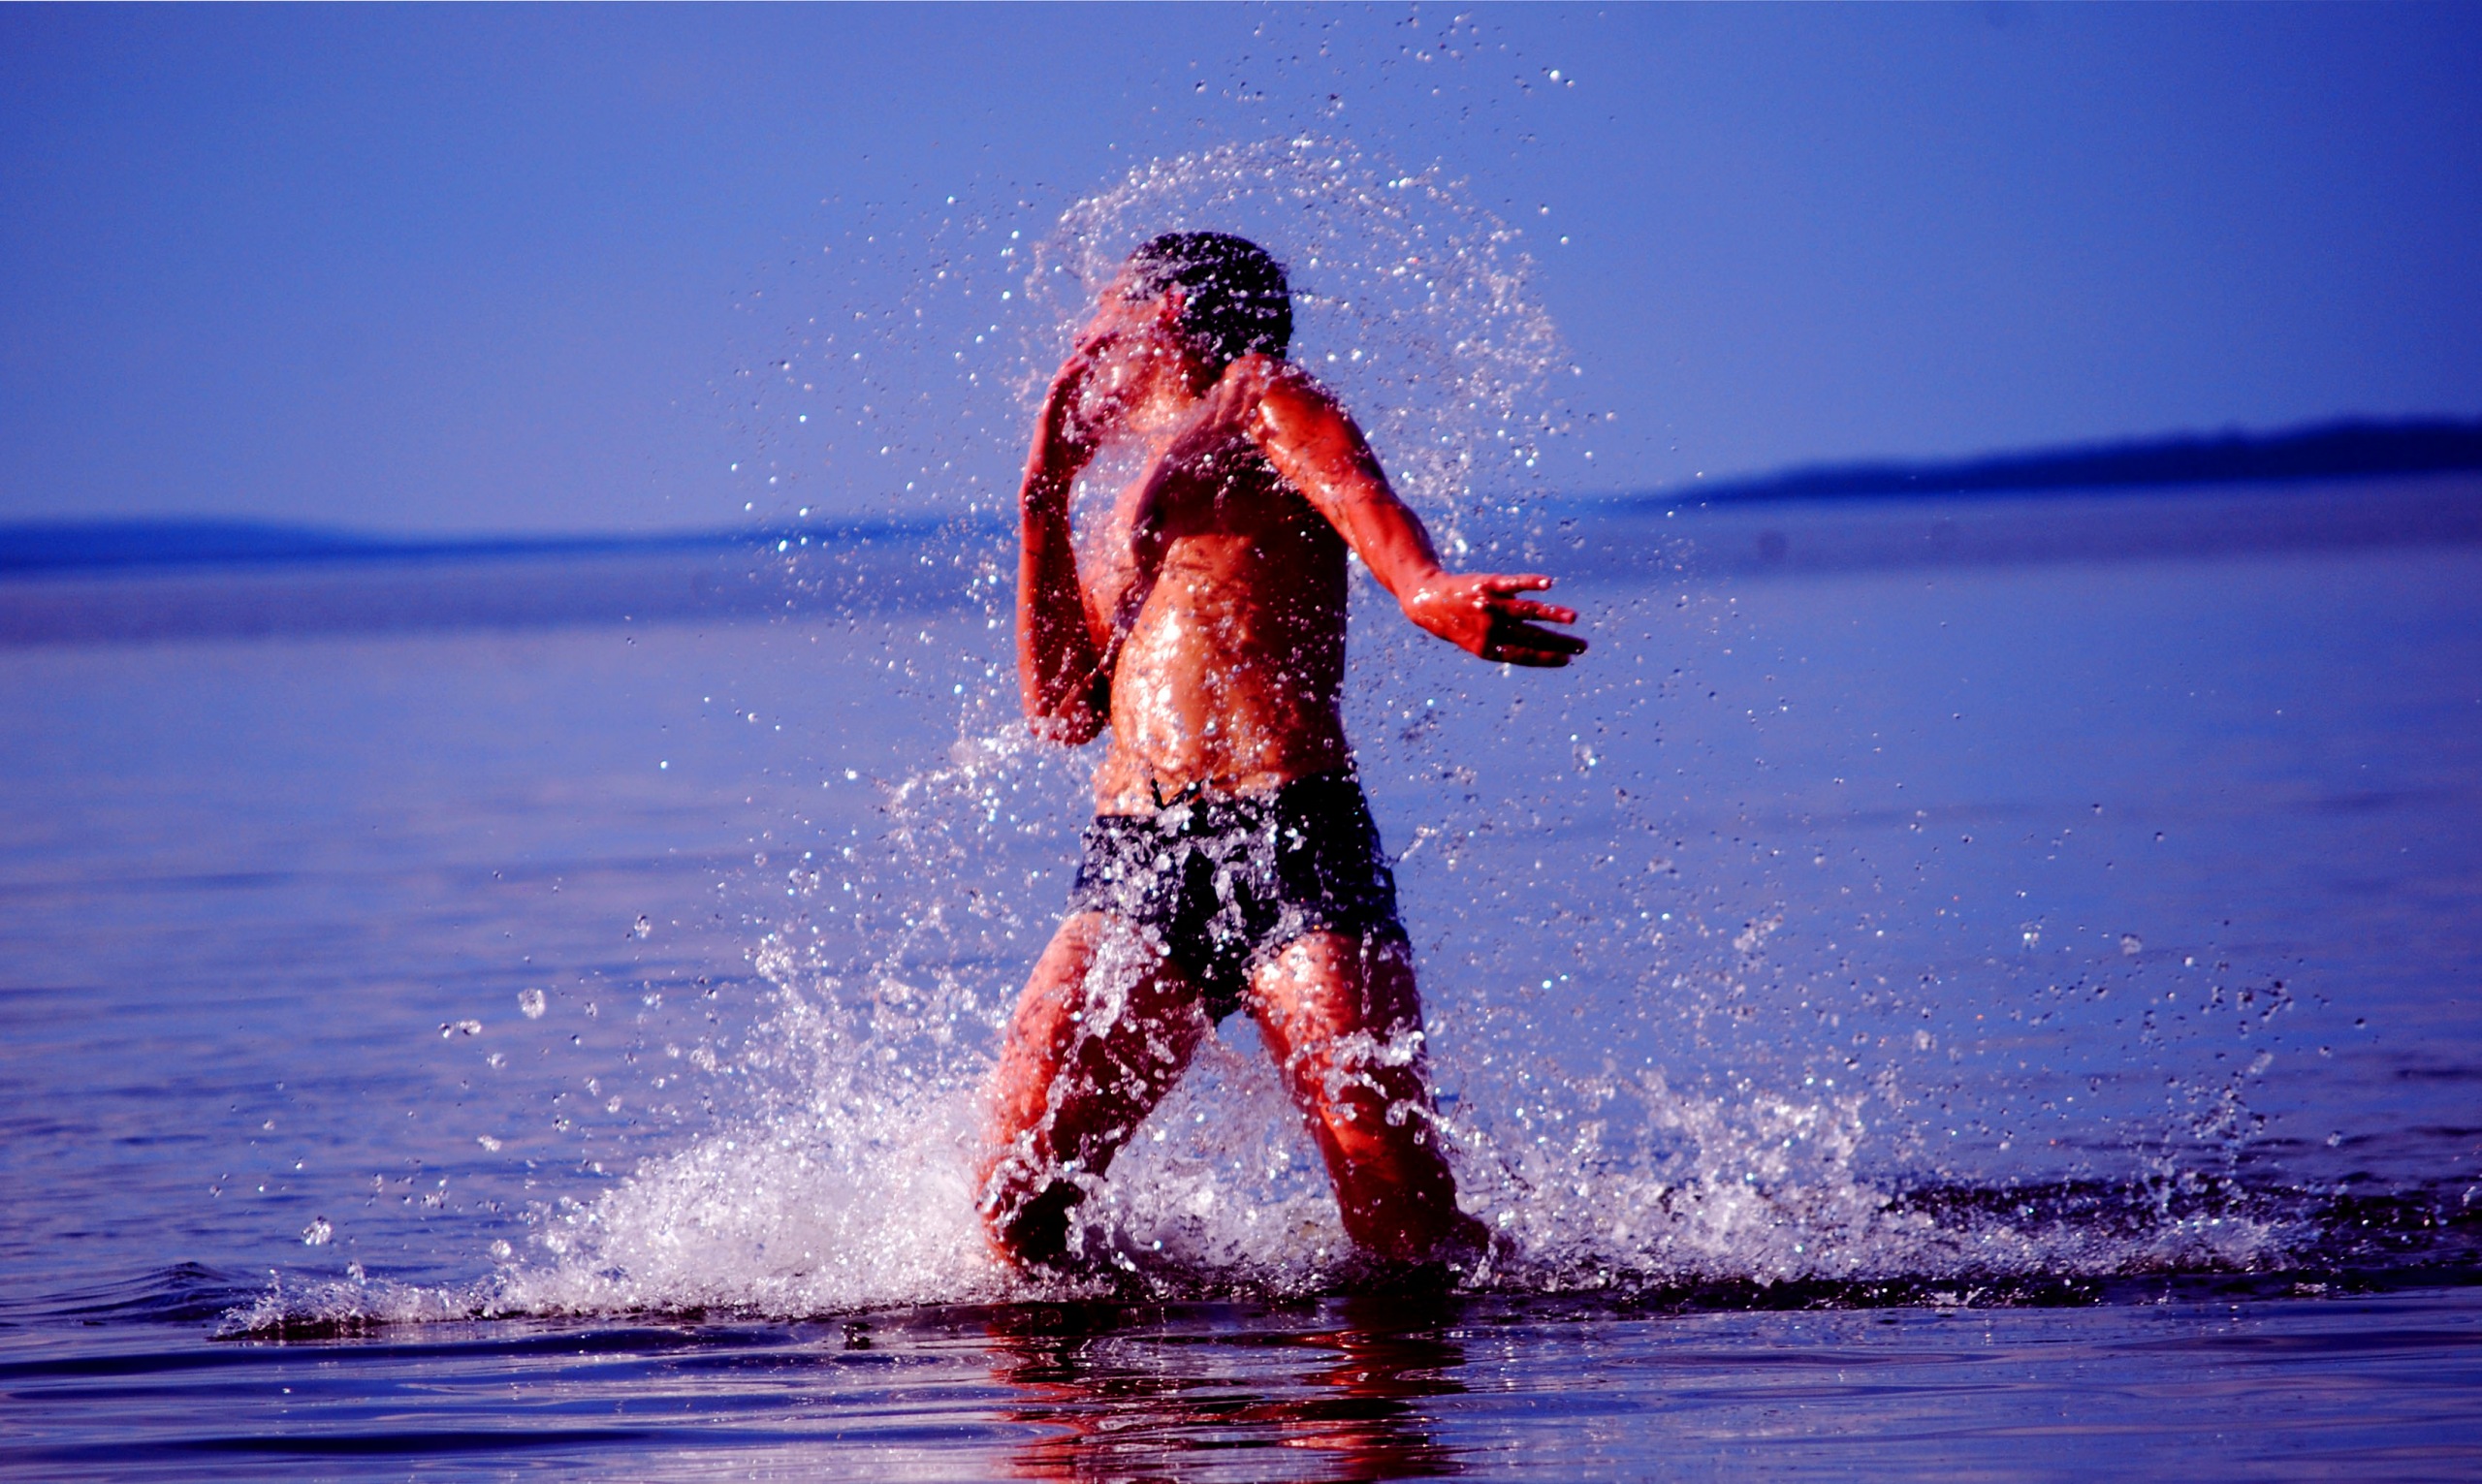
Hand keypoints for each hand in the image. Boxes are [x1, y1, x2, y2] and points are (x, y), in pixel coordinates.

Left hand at [1402, 573, 1586, 666]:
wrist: (1425, 600)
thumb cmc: (1455, 623)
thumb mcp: (1475, 641)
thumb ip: (1504, 642)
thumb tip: (1538, 645)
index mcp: (1486, 648)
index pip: (1523, 655)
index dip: (1547, 659)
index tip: (1568, 660)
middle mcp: (1489, 629)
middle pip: (1531, 637)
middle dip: (1559, 642)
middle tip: (1583, 646)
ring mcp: (1489, 605)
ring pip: (1526, 611)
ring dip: (1552, 615)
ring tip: (1573, 618)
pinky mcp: (1487, 584)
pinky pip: (1512, 584)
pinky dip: (1531, 583)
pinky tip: (1549, 584)